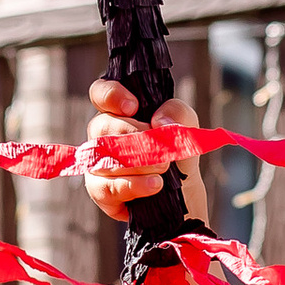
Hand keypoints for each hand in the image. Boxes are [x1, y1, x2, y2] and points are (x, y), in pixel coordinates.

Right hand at [80, 77, 209, 224]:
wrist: (183, 191)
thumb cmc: (176, 152)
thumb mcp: (186, 125)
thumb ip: (177, 112)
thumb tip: (158, 122)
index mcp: (119, 112)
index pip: (100, 93)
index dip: (110, 95)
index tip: (133, 107)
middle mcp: (102, 134)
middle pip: (102, 126)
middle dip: (135, 137)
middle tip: (162, 150)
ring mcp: (97, 163)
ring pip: (104, 157)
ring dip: (139, 163)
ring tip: (164, 168)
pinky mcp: (100, 191)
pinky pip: (106, 187)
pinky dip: (133, 185)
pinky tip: (155, 184)